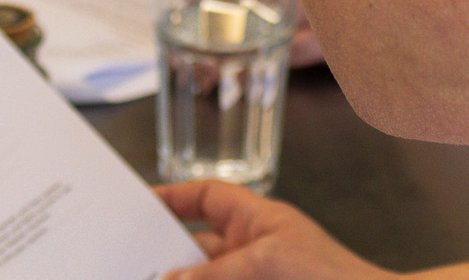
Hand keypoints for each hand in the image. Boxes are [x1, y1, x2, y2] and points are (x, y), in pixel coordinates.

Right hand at [159, 182, 390, 279]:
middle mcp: (253, 250)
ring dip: (183, 278)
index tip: (139, 207)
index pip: (207, 198)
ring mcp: (255, 276)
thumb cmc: (334, 277)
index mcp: (256, 220)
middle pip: (198, 247)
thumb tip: (171, 278)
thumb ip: (214, 271)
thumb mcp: (265, 262)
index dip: (174, 197)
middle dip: (168, 257)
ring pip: (206, 276)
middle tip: (134, 265)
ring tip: (151, 279)